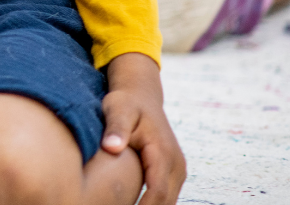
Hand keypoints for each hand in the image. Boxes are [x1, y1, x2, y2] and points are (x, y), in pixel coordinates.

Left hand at [100, 53, 184, 204]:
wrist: (141, 95)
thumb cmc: (126, 102)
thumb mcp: (117, 109)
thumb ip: (116, 128)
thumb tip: (112, 147)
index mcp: (163, 153)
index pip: (157, 192)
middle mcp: (176, 165)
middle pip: (165, 202)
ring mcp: (177, 170)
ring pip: (168, 202)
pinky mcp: (172, 172)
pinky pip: (165, 196)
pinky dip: (153, 203)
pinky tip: (133, 204)